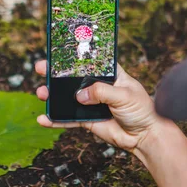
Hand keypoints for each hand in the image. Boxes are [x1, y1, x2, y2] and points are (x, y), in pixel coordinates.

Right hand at [35, 60, 162, 151]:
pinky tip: (44, 119)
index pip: (90, 60)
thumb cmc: (141, 110)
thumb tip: (79, 95)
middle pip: (72, 77)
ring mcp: (90, 103)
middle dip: (55, 73)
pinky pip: (68, 119)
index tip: (58, 50)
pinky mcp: (86, 120)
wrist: (145, 136)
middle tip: (41, 68)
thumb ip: (101, 92)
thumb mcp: (124, 95)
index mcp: (109, 74)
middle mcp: (97, 86)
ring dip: (52, 95)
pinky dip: (55, 119)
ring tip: (41, 93)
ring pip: (66, 98)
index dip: (74, 55)